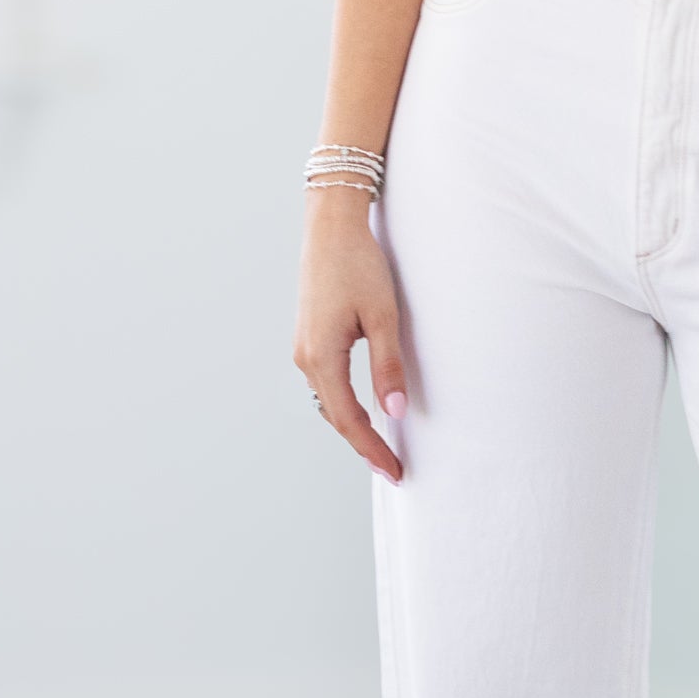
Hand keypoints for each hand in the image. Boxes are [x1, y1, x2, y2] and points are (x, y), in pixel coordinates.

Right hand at [294, 191, 407, 480]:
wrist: (331, 226)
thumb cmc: (359, 265)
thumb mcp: (383, 316)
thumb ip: (388, 366)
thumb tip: (395, 413)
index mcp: (322, 356)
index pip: (349, 419)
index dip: (372, 448)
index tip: (395, 471)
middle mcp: (305, 356)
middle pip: (336, 415)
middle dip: (363, 444)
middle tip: (393, 468)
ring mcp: (303, 347)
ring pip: (329, 400)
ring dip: (353, 425)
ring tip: (381, 446)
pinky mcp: (309, 336)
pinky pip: (326, 382)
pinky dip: (344, 402)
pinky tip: (362, 409)